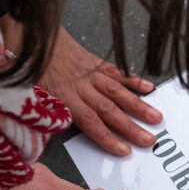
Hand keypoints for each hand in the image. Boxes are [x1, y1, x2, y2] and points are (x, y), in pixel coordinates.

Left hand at [41, 26, 161, 155]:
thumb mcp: (31, 95)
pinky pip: (117, 71)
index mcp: (64, 97)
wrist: (34, 39)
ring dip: (138, 106)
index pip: (89, 121)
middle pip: (109, 110)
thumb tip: (57, 130)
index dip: (107, 137)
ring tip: (156, 118)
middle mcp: (81, 86)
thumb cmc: (32, 69)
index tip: (123, 150)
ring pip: (118, 92)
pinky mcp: (96, 62)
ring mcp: (91, 74)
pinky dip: (133, 79)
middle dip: (131, 127)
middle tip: (149, 140)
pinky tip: (148, 87)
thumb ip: (48, 113)